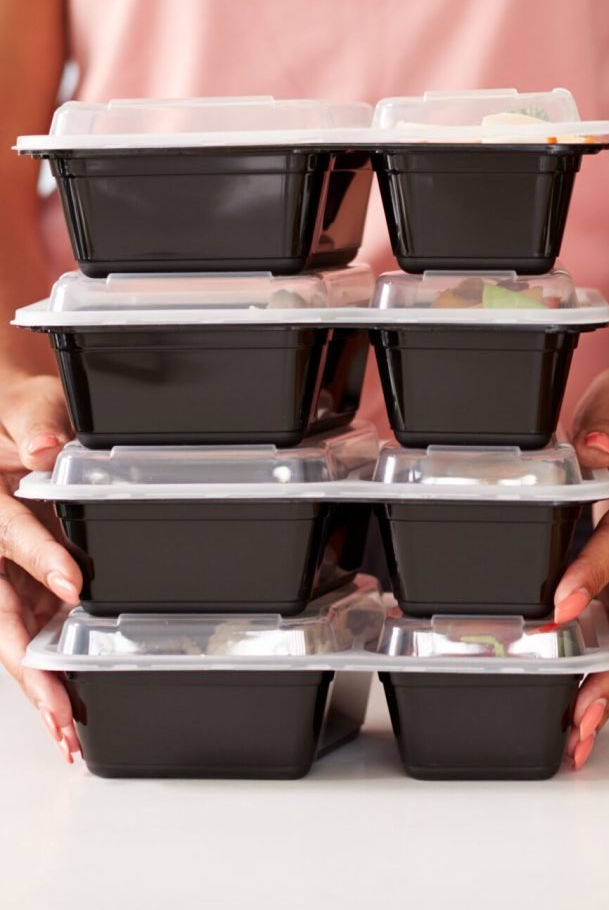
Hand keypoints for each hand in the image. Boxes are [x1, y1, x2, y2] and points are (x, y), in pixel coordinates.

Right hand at [0, 373, 80, 762]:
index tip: (74, 584)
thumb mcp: (26, 406)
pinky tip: (64, 710)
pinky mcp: (20, 586)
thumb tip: (44, 444)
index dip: (42, 558)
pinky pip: (32, 630)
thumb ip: (35, 420)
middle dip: (30, 663)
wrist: (13, 428)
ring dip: (38, 683)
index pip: (11, 534)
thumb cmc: (16, 417)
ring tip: (64, 727)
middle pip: (4, 612)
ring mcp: (4, 574)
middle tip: (58, 707)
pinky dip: (46, 671)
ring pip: (15, 633)